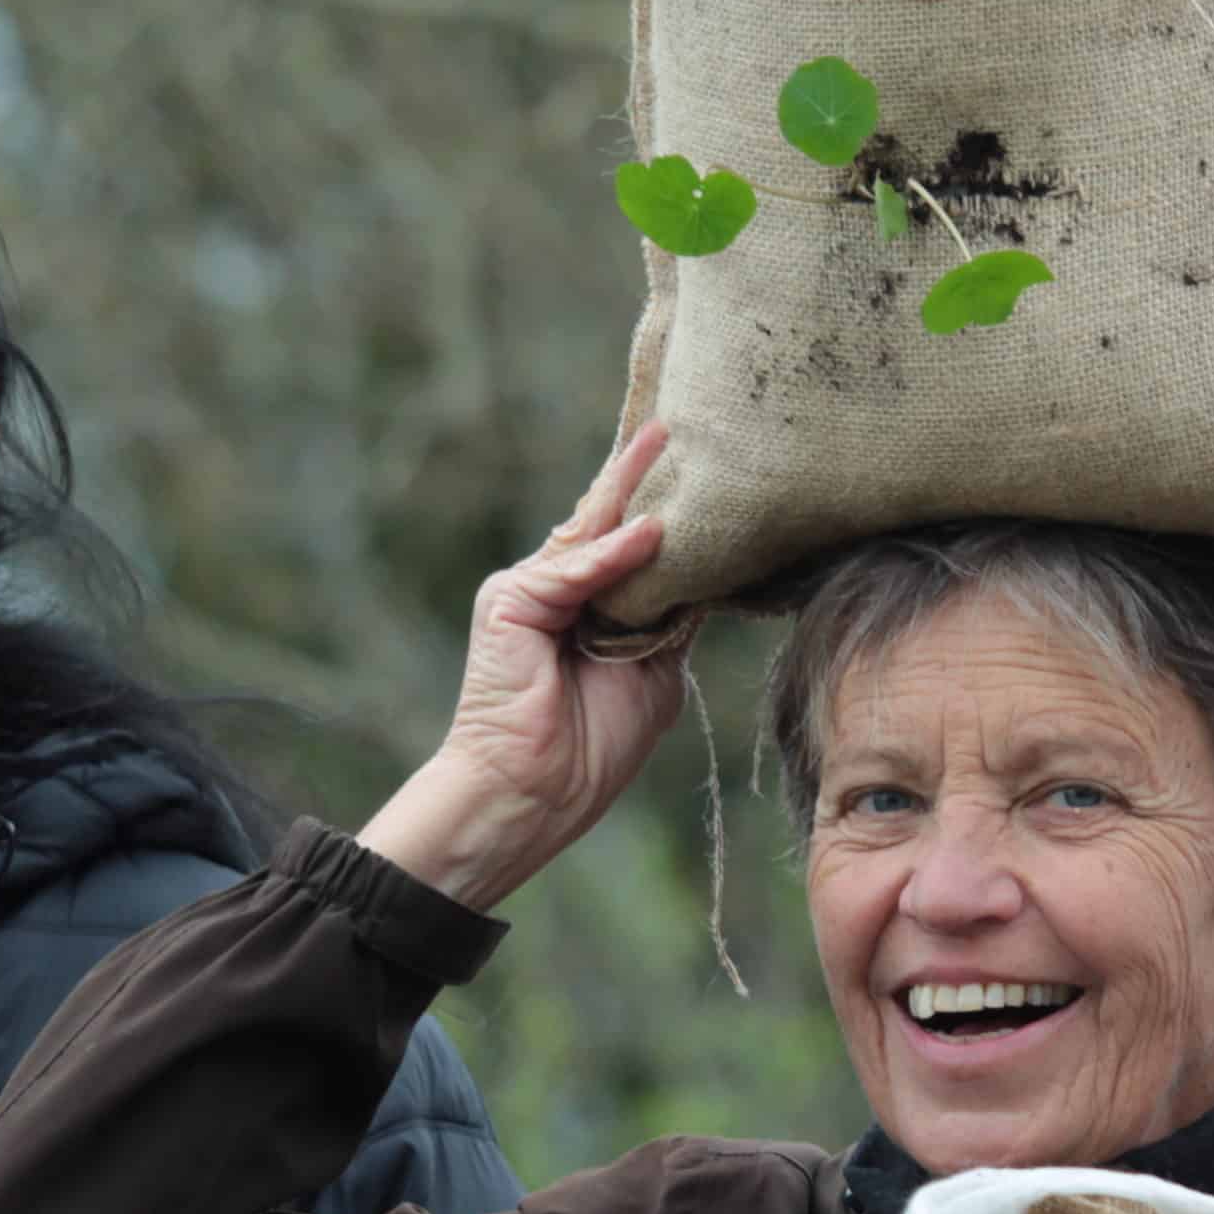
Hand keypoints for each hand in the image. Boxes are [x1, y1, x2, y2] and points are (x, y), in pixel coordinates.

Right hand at [358, 422, 685, 910]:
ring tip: (666, 441)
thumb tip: (702, 575)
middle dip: (640, 472)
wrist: (534, 794)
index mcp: (589, 604)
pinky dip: (613, 554)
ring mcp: (529, 590)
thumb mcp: (653, 673)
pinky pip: (572, 570)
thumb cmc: (591, 747)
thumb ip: (668, 622)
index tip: (694, 460)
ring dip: (629, 488)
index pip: (626, 539)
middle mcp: (555, 586)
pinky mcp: (510, 602)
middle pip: (606, 520)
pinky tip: (651, 531)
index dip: (656, 502)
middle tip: (676, 420)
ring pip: (589, 531)